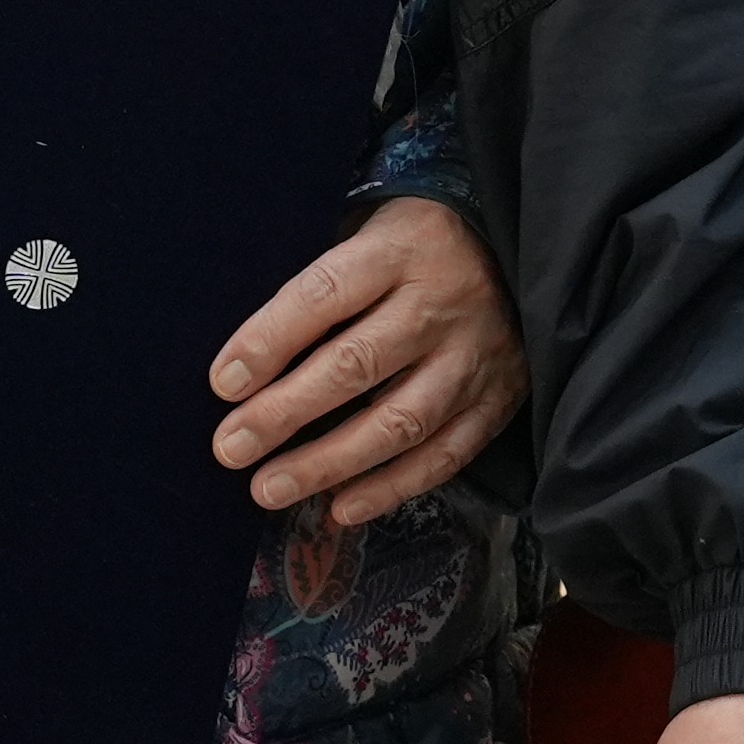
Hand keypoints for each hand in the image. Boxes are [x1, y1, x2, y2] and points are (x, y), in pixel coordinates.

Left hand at [206, 192, 521, 525]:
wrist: (520, 249)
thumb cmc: (416, 248)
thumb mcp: (371, 236)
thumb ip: (322, 292)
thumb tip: (246, 367)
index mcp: (401, 251)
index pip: (326, 294)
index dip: (271, 339)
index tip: (224, 382)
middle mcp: (442, 303)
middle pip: (357, 364)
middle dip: (286, 412)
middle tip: (231, 448)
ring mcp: (476, 356)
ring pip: (400, 420)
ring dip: (330, 461)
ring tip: (270, 489)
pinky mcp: (499, 398)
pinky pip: (446, 453)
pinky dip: (393, 486)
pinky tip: (342, 507)